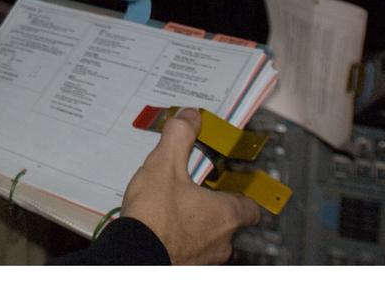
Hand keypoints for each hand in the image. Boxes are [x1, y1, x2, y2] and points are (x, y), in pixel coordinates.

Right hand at [120, 108, 260, 263]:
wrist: (133, 254)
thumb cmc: (154, 217)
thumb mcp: (164, 164)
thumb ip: (180, 137)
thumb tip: (190, 118)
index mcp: (225, 214)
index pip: (251, 207)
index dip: (243, 194)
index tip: (234, 184)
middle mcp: (221, 241)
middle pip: (230, 223)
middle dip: (214, 208)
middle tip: (195, 192)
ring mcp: (204, 259)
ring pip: (211, 240)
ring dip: (197, 226)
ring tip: (175, 210)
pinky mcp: (185, 267)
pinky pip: (191, 252)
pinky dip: (181, 240)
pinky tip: (162, 228)